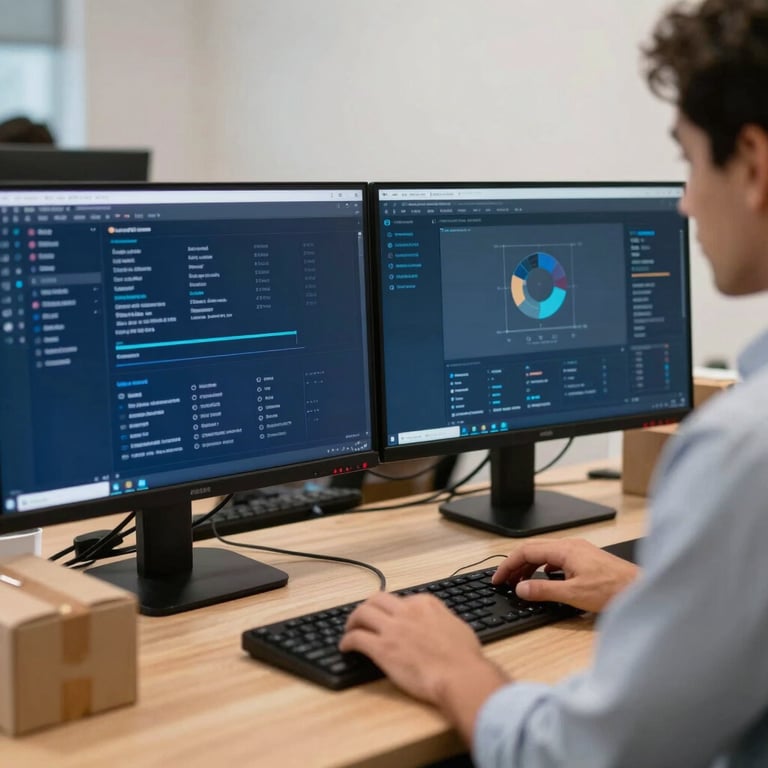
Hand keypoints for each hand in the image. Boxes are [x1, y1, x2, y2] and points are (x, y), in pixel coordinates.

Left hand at [340, 591, 507, 741]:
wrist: (460, 676)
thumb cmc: (465, 658)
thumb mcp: (457, 626)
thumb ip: (443, 620)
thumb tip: (439, 624)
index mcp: (425, 603)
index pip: (401, 599)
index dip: (392, 610)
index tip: (389, 618)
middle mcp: (406, 610)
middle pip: (376, 600)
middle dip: (367, 607)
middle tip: (362, 618)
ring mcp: (393, 628)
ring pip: (362, 613)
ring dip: (352, 621)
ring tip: (349, 630)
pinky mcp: (382, 648)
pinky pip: (356, 638)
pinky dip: (347, 641)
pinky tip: (345, 647)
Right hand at [492, 538, 639, 613]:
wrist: (641, 590)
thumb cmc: (613, 590)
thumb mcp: (573, 594)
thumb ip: (543, 590)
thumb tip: (520, 588)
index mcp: (564, 549)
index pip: (526, 551)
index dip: (508, 565)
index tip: (499, 579)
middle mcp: (571, 546)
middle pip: (534, 550)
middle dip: (516, 565)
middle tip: (505, 582)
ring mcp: (579, 551)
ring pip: (545, 554)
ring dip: (530, 567)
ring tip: (521, 583)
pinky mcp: (586, 559)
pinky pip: (557, 558)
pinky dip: (544, 568)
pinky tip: (546, 579)